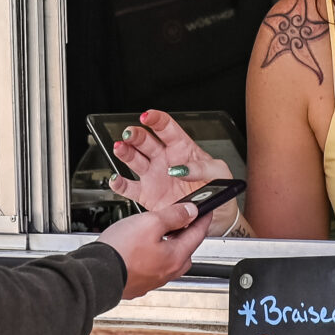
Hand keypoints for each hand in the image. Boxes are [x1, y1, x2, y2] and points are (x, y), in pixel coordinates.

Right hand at [98, 199, 214, 300]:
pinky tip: (142, 249)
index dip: (202, 219)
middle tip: (183, 221)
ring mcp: (153, 280)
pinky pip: (153, 267)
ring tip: (160, 233)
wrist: (96, 274)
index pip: (198, 234)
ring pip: (169, 260)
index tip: (206, 211)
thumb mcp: (150, 223)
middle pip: (185, 249)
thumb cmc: (121, 251)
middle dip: (186, 234)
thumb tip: (191, 212)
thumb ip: (173, 216)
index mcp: (176, 257)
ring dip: (169, 245)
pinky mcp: (139, 284)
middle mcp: (168, 272)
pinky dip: (154, 256)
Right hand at [105, 110, 232, 214]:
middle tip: (130, 134)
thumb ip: (203, 167)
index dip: (156, 120)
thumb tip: (182, 168)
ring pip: (134, 159)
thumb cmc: (219, 190)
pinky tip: (115, 179)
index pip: (166, 128)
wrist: (214, 217)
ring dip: (125, 152)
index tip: (147, 117)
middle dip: (136, 135)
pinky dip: (118, 184)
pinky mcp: (146, 194)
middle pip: (146, 141)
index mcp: (182, 148)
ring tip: (120, 148)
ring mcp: (153, 176)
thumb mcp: (219, 172)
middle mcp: (164, 159)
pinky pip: (128, 187)